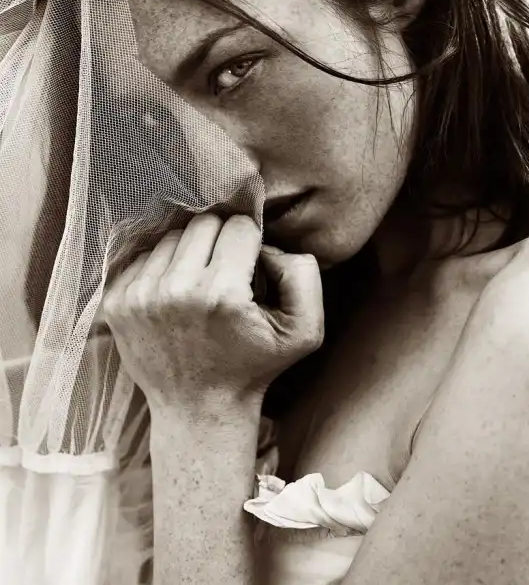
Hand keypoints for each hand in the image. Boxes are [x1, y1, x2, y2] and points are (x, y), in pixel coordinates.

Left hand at [100, 214, 324, 412]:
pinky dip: (163, 266)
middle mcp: (176, 290)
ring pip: (172, 236)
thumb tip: (266, 244)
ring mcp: (140, 296)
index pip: (239, 226)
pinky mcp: (117, 302)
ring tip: (200, 283)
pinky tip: (175, 293)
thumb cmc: (253, 367)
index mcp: (222, 294)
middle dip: (220, 239)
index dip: (251, 241)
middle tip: (226, 271)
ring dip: (191, 251)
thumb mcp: (305, 331)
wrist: (198, 411)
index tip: (249, 267)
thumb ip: (303, 275)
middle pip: (203, 223)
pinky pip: (143, 256)